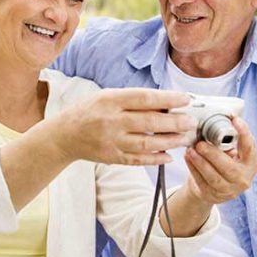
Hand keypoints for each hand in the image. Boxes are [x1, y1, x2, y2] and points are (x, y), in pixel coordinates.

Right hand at [45, 88, 197, 165]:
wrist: (65, 134)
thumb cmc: (90, 111)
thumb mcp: (107, 96)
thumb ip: (133, 99)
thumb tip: (165, 104)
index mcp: (110, 100)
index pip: (144, 98)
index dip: (168, 99)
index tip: (186, 99)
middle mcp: (111, 121)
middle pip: (150, 122)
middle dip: (175, 122)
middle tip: (191, 121)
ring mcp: (111, 141)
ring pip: (147, 143)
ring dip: (170, 141)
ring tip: (184, 138)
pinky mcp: (112, 157)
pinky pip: (138, 160)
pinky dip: (155, 158)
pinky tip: (168, 155)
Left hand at [184, 117, 256, 203]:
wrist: (212, 187)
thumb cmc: (222, 163)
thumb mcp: (229, 152)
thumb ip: (226, 141)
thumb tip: (215, 122)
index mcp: (251, 164)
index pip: (250, 148)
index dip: (244, 133)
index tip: (235, 120)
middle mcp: (243, 178)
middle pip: (230, 168)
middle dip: (213, 155)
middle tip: (200, 144)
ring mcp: (228, 190)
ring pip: (214, 177)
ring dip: (200, 162)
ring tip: (191, 150)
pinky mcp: (213, 195)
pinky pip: (201, 182)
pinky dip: (193, 169)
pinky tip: (188, 158)